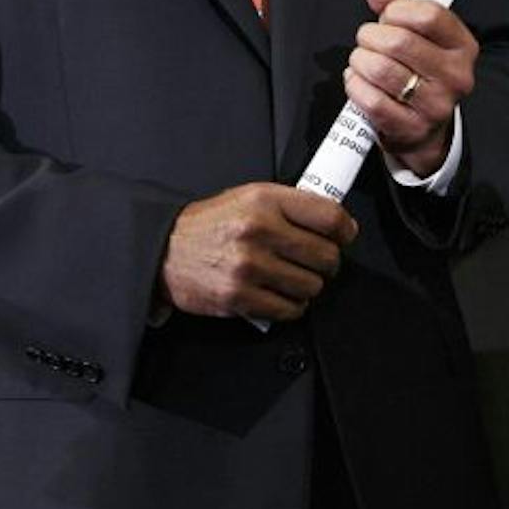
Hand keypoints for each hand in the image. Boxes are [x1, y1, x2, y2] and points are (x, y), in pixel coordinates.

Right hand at [158, 183, 357, 322]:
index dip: (345, 230)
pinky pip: (289, 310)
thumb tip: (336, 224)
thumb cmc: (209, 225)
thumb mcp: (247, 198)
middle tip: (313, 262)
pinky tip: (277, 294)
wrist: (163, 250)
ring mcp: (249, 266)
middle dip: (326, 263)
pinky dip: (290, 306)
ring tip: (290, 279)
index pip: (329, 217)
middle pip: (327, 256)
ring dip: (307, 286)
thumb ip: (289, 206)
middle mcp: (258, 230)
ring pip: (311, 286)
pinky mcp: (240, 297)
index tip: (343, 236)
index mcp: (264, 200)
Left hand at [345, 0, 477, 176]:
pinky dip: (354, 85)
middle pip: (399, 42)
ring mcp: (436, 105)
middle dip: (370, 36)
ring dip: (359, 60)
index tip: (387, 17)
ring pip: (380, 69)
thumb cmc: (418, 70)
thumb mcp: (418, 33)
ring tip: (361, 60)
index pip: (429, 15)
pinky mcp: (411, 127)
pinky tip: (358, 80)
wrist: (423, 124)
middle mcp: (456, 76)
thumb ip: (398, 5)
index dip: (397, 11)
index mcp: (462, 46)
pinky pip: (370, 99)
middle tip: (367, 40)